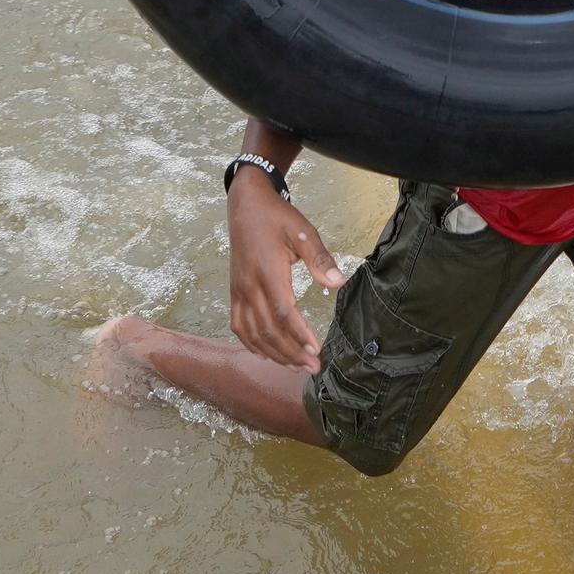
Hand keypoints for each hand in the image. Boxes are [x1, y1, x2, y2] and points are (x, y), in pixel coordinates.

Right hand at [225, 173, 340, 370]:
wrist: (246, 206)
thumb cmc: (277, 217)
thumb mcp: (303, 231)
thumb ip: (320, 259)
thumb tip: (338, 283)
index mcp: (268, 272)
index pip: (284, 313)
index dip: (299, 335)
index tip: (316, 351)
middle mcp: (249, 286)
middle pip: (269, 330)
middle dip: (291, 353)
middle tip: (313, 367)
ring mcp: (239, 291)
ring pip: (253, 333)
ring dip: (274, 353)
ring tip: (296, 366)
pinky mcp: (234, 292)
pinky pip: (238, 325)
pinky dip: (252, 344)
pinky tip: (267, 353)